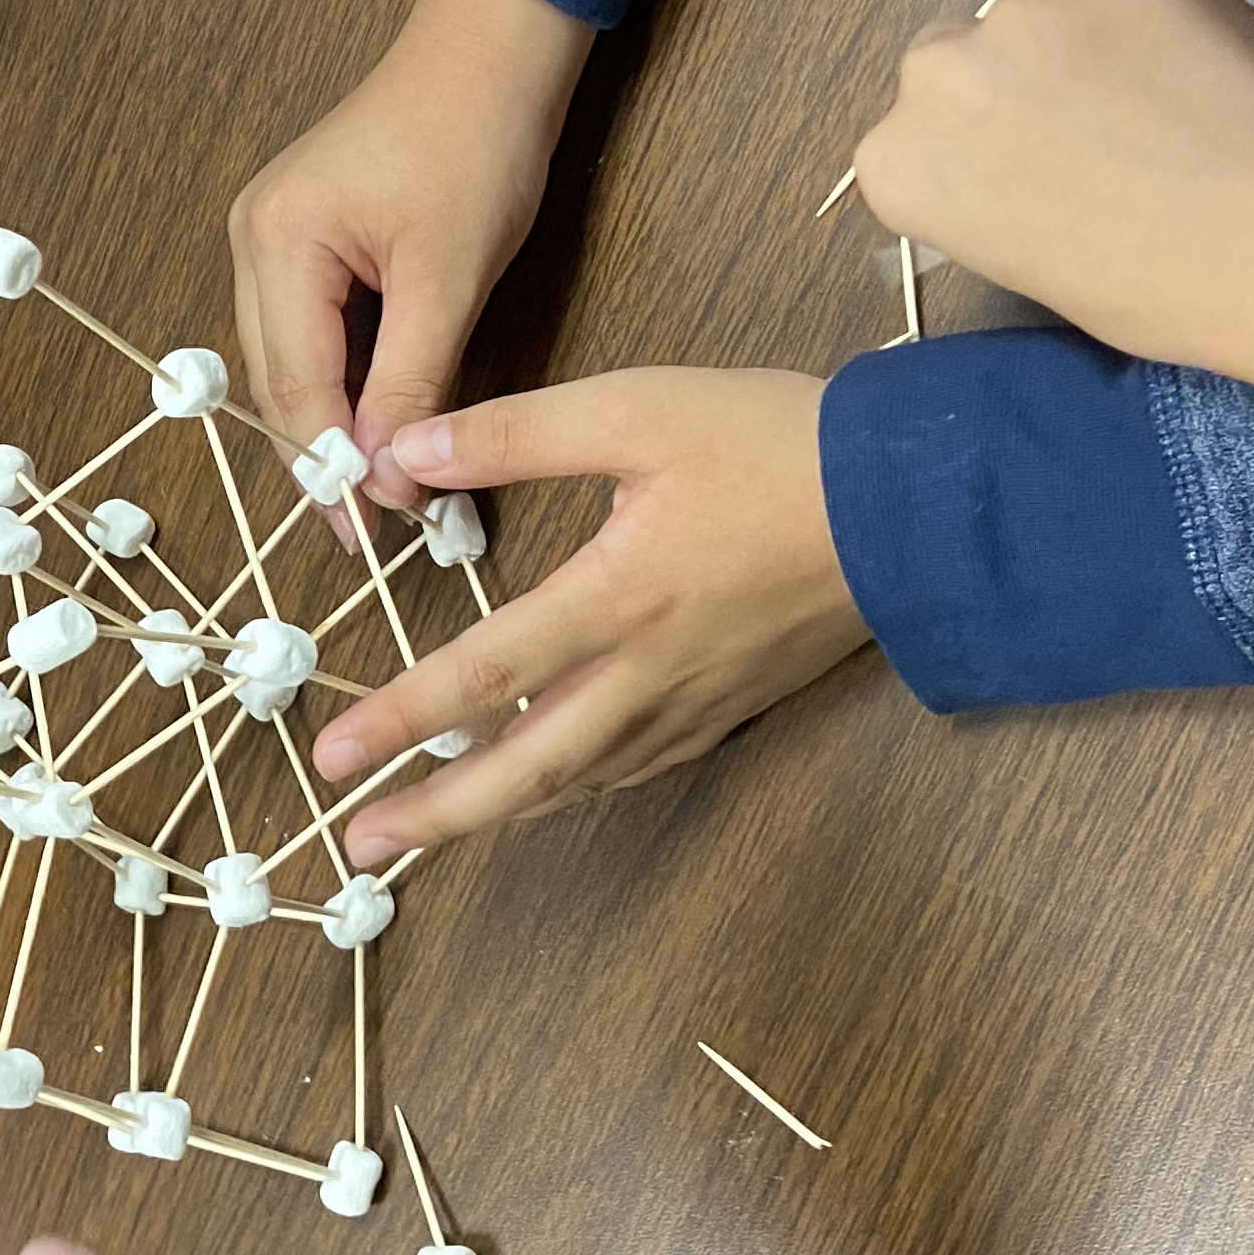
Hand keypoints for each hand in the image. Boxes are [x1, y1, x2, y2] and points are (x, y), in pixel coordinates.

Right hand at [231, 0, 590, 513]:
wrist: (492, 52)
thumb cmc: (475, 142)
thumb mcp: (449, 278)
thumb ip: (412, 382)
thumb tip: (390, 477)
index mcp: (278, 243)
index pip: (298, 388)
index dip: (335, 468)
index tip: (373, 535)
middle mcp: (253, 239)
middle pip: (279, 381)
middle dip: (327, 454)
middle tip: (377, 530)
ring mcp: (270, 233)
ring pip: (291, 360)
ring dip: (334, 419)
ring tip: (381, 485)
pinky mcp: (301, 232)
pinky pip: (309, 327)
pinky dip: (342, 377)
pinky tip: (377, 415)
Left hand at [313, 370, 861, 859]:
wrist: (919, 501)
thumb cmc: (778, 444)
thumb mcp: (635, 408)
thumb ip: (512, 434)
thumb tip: (407, 453)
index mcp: (617, 597)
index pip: (484, 674)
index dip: (402, 720)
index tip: (334, 756)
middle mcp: (649, 670)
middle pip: (525, 768)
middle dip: (437, 815)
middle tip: (362, 846)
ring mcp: (694, 700)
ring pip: (579, 779)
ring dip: (498, 810)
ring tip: (431, 831)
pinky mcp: (730, 704)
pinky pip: (633, 767)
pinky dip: (575, 787)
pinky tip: (546, 789)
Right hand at [853, 0, 1253, 376]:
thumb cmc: (1150, 290)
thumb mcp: (1031, 266)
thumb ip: (997, 191)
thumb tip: (1037, 157)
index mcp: (898, 161)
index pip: (917, 139)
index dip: (982, 153)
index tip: (1032, 177)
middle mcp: (937, 73)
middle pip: (965, 61)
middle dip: (1017, 87)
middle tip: (1099, 136)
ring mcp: (1029, 7)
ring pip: (1052, 18)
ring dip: (1093, 50)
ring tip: (1173, 109)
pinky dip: (1162, 17)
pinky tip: (1213, 72)